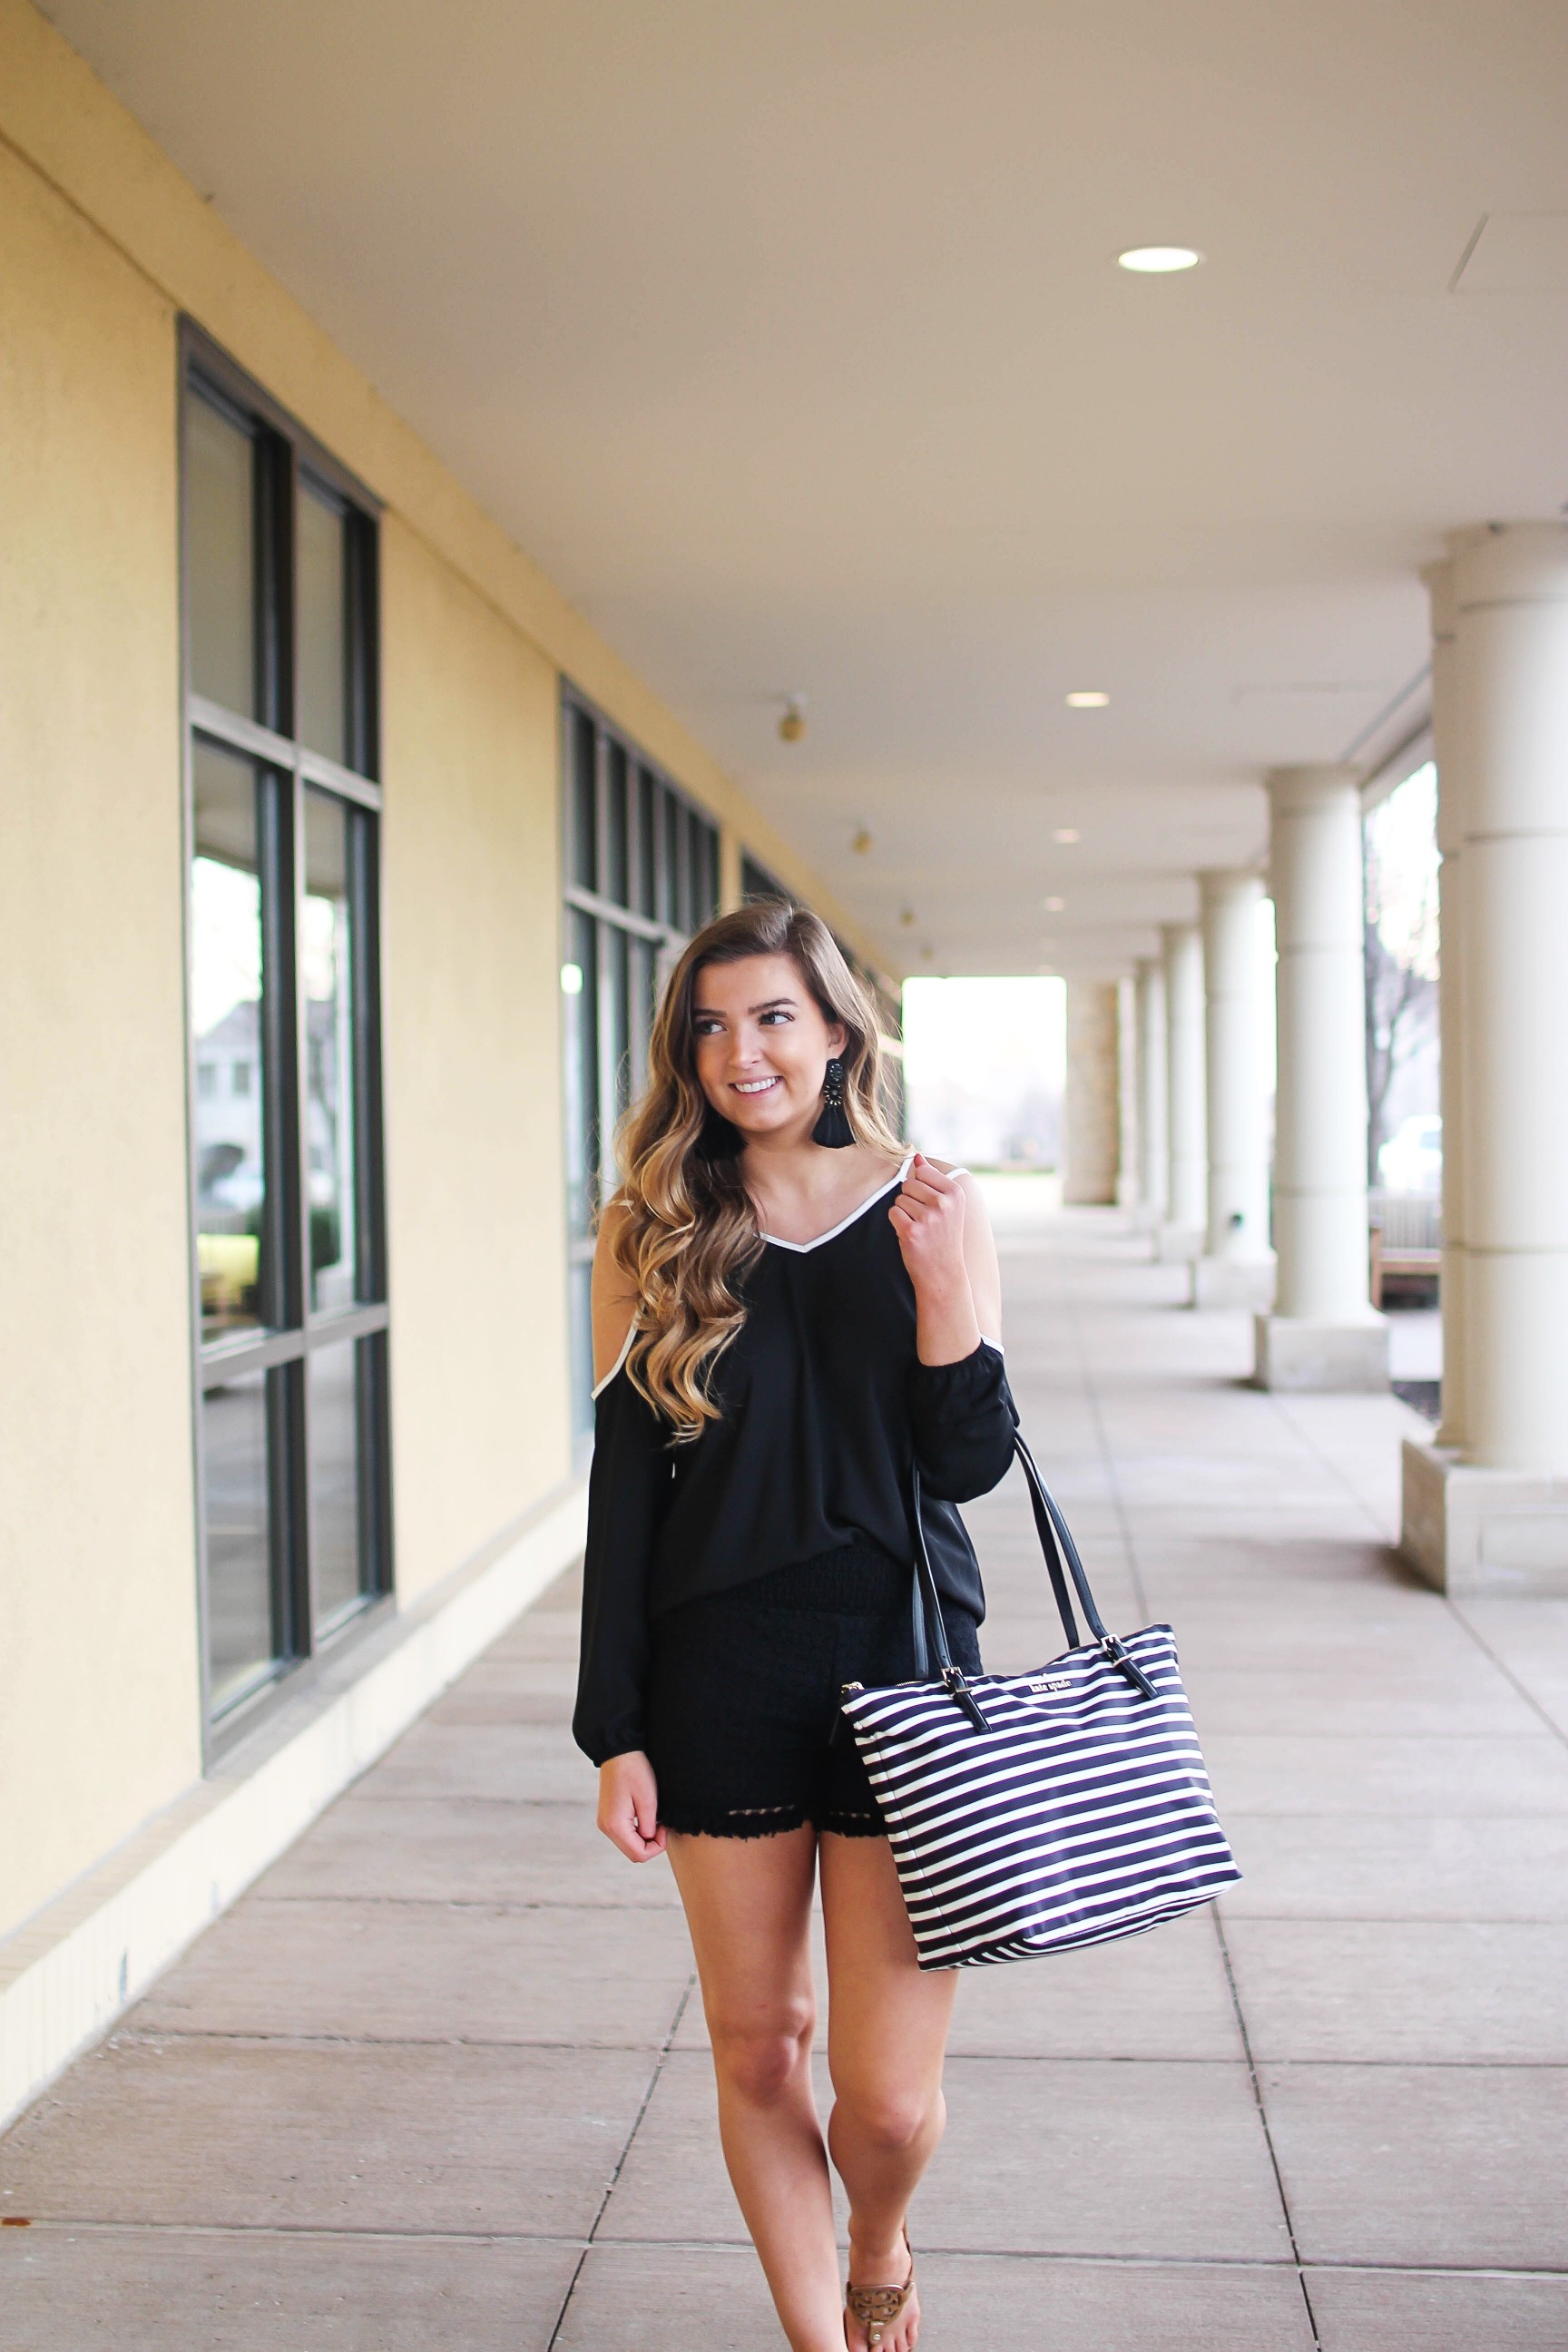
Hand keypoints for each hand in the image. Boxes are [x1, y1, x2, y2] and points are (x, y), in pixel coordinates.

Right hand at [597, 1751, 666, 1862]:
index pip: (638, 1855)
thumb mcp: (648, 1800)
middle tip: (662, 1824)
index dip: (657, 1847)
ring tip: (655, 1817)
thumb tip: (650, 1840)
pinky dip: (638, 1830)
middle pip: (633, 1852)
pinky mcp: (608, 1816)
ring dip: (645, 1837)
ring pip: (629, 1843)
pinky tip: (646, 1814)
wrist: (618, 1750)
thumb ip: (649, 1827)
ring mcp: (605, 1822)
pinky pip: (625, 1833)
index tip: (665, 1828)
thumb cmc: (634, 1771)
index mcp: (614, 1826)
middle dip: (651, 1844)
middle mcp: (606, 1827)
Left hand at [888, 1155, 968, 1298]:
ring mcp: (928, 1218)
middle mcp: (944, 1203)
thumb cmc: (943, 1237)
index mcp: (956, 1193)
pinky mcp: (911, 1231)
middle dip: (910, 1200)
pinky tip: (911, 1235)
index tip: (931, 1205)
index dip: (921, 1187)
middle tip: (924, 1220)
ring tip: (919, 1228)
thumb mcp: (948, 1206)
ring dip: (904, 1213)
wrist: (943, 1273)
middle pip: (909, 1184)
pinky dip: (897, 1223)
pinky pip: (893, 1212)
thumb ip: (932, 1179)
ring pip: (899, 1199)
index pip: (923, 1171)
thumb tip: (917, 1157)